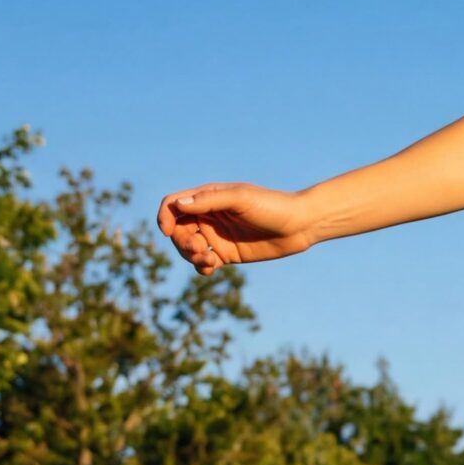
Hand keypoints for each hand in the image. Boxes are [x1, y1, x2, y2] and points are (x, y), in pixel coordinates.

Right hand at [156, 183, 317, 274]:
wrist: (299, 226)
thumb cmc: (272, 206)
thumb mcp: (240, 199)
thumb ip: (209, 201)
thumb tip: (178, 205)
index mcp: (208, 197)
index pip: (173, 205)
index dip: (164, 216)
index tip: (167, 231)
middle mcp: (208, 216)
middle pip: (177, 229)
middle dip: (181, 241)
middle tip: (199, 248)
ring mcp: (216, 235)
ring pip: (187, 247)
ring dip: (190, 255)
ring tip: (209, 259)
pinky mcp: (226, 253)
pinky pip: (203, 262)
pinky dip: (201, 267)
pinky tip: (211, 267)